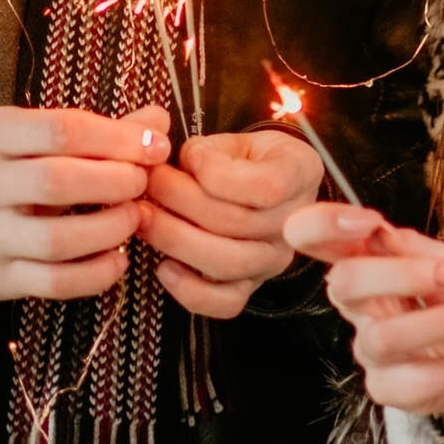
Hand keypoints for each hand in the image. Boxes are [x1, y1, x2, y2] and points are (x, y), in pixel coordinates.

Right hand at [0, 105, 170, 302]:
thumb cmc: (2, 171)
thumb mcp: (31, 136)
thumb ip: (96, 129)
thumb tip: (155, 120)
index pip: (61, 130)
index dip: (117, 138)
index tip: (154, 146)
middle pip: (57, 181)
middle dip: (115, 182)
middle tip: (142, 182)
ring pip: (56, 238)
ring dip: (109, 229)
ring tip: (134, 218)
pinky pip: (54, 282)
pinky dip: (95, 274)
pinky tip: (117, 259)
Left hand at [136, 129, 322, 318]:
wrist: (262, 181)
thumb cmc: (246, 159)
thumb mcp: (235, 140)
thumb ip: (208, 151)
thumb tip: (170, 170)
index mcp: (298, 174)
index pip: (266, 187)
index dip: (217, 173)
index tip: (189, 156)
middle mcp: (294, 224)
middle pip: (236, 225)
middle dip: (179, 200)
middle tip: (149, 182)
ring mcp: (273, 259)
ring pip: (225, 263)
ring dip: (174, 239)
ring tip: (146, 217)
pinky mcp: (251, 285)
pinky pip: (224, 303)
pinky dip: (189, 289)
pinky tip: (164, 266)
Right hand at [285, 203, 443, 415]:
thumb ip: (416, 249)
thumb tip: (379, 232)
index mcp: (360, 259)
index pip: (310, 236)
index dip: (323, 224)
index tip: (369, 221)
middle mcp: (356, 304)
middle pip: (343, 283)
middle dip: (401, 274)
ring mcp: (369, 349)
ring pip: (383, 338)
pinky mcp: (391, 389)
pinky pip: (426, 378)